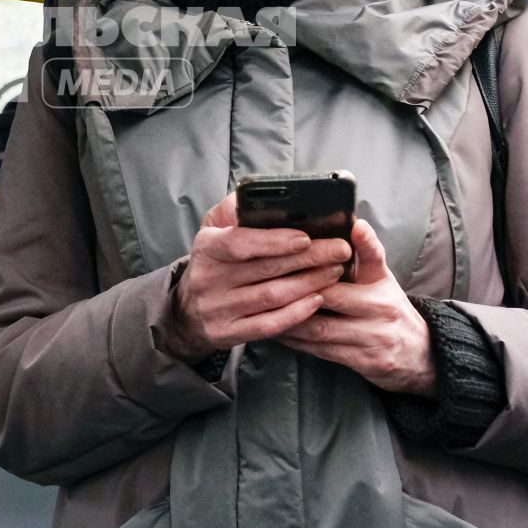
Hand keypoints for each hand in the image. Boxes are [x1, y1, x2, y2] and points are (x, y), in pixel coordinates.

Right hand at [162, 193, 353, 359]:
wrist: (187, 310)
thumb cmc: (213, 261)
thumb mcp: (213, 229)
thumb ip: (234, 209)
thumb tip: (259, 193)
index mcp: (206, 247)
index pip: (239, 243)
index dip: (274, 241)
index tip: (306, 237)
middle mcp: (209, 279)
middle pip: (265, 269)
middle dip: (309, 258)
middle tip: (339, 250)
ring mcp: (218, 309)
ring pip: (272, 297)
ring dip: (309, 283)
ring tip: (335, 271)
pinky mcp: (228, 333)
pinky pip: (268, 325)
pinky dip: (296, 314)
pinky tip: (316, 301)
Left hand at [276, 219, 437, 395]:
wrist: (419, 354)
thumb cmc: (389, 307)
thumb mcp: (382, 277)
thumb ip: (367, 251)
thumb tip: (356, 222)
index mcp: (381, 284)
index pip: (364, 260)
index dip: (337, 252)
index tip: (308, 243)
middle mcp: (380, 310)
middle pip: (329, 297)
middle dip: (295, 289)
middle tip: (264, 280)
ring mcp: (372, 338)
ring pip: (320, 328)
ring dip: (288, 317)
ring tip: (262, 307)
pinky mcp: (363, 362)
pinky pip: (321, 351)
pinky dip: (296, 341)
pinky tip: (276, 330)